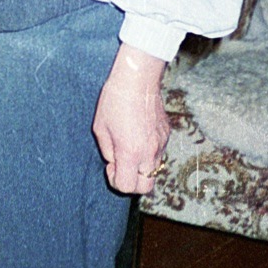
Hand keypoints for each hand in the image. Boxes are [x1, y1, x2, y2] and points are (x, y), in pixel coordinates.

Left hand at [92, 42, 169, 194]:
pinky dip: (148, 151)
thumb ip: (108, 151)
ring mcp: (161, 144)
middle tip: (121, 165)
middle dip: (132, 182)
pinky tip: (139, 134)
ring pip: (154, 170)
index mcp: (130, 153)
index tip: (110, 166)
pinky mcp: (167, 134)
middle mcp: (149, 152)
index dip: (115, 181)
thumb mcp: (100, 128)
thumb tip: (115, 161)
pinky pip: (158, 152)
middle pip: (146, 187)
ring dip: (141, 167)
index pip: (127, 187)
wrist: (138, 79)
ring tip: (130, 147)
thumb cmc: (115, 101)